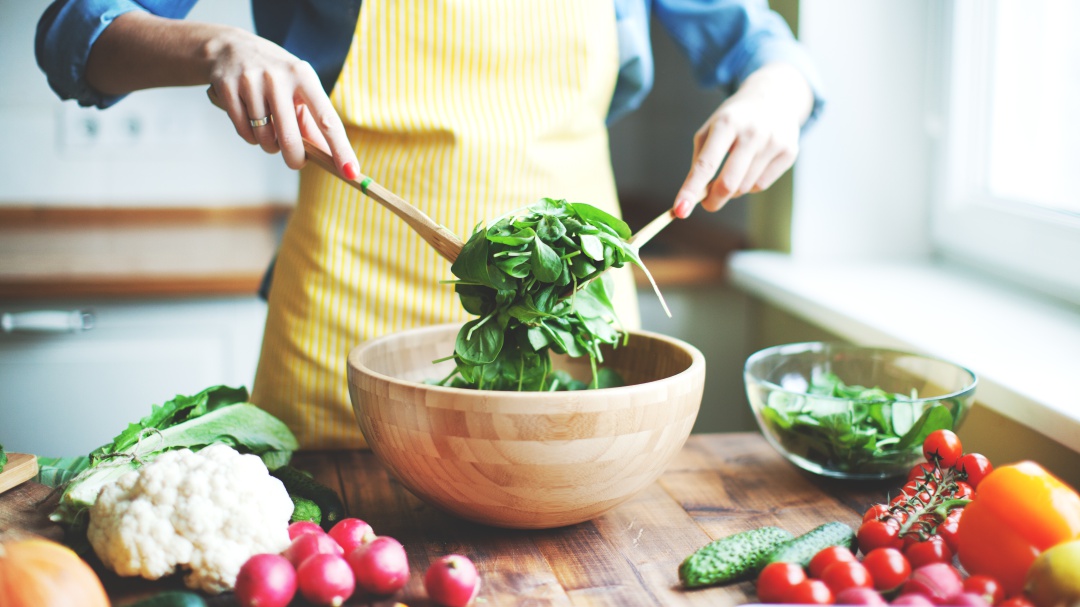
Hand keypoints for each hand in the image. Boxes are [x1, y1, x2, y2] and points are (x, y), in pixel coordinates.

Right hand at [205, 28, 358, 176]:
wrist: (230, 47)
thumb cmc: (275, 75)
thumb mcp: (298, 88)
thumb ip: (313, 121)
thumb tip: (329, 157)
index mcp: (304, 76)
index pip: (327, 120)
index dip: (340, 148)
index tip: (351, 172)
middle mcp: (278, 77)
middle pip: (290, 138)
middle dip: (295, 159)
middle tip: (296, 162)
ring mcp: (251, 82)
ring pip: (264, 137)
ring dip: (269, 144)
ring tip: (269, 128)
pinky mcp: (227, 88)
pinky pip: (244, 132)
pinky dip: (250, 137)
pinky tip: (251, 122)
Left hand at [672, 63, 812, 217]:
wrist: (774, 96)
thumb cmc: (734, 119)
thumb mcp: (711, 129)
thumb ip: (701, 161)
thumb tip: (696, 196)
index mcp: (727, 123)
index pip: (706, 164)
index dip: (691, 190)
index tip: (679, 211)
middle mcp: (753, 132)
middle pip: (728, 183)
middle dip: (713, 200)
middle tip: (707, 204)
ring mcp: (774, 141)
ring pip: (745, 187)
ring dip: (733, 189)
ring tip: (733, 170)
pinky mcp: (789, 151)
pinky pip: (761, 185)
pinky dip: (750, 184)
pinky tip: (752, 166)